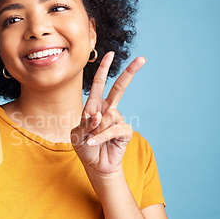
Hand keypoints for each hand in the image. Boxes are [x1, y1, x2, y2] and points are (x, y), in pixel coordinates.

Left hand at [71, 51, 145, 175]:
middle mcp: (107, 110)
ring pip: (109, 115)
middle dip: (130, 72)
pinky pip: (113, 129)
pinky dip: (101, 136)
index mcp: (94, 105)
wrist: (94, 165)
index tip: (110, 53)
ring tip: (92, 138)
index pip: (99, 83)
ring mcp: (117, 120)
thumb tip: (99, 115)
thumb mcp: (77, 134)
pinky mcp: (124, 131)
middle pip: (119, 88)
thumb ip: (86, 123)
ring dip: (97, 128)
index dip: (104, 69)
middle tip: (142, 59)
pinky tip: (94, 142)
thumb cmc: (84, 147)